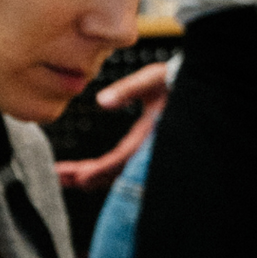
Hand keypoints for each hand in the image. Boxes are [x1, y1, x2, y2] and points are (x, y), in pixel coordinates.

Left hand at [53, 60, 172, 190]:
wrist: (198, 84)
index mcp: (149, 136)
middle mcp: (148, 149)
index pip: (120, 160)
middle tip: (58, 179)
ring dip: (90, 176)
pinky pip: (121, 165)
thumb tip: (101, 101)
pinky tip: (85, 171)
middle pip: (114, 172)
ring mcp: (146, 151)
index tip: (76, 178)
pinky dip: (102, 169)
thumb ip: (128, 89)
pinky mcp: (145, 148)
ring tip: (65, 178)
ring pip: (116, 171)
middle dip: (85, 177)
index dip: (98, 171)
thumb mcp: (152, 79)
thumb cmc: (175, 79)